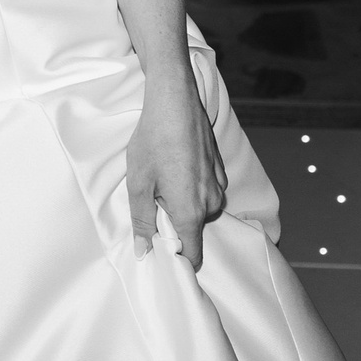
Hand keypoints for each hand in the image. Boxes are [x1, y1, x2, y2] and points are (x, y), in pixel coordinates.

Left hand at [127, 66, 227, 267]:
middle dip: (174, 222)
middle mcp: (212, 202)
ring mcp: (220, 185)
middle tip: (153, 199)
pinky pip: (207, 191)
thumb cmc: (154, 140)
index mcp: (191, 212)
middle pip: (194, 230)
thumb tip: (144, 252)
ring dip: (182, 202)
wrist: (175, 100)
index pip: (192, 255)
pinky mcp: (221, 170)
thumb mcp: (139, 184)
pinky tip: (177, 165)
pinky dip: (192, 186)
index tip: (160, 255)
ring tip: (164, 177)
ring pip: (200, 209)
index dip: (176, 260)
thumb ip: (142, 222)